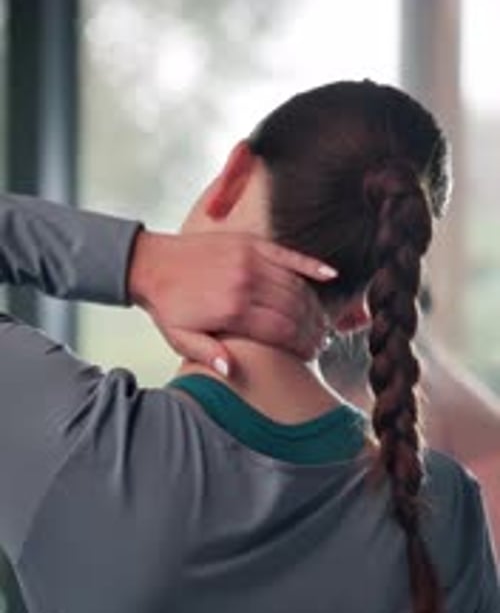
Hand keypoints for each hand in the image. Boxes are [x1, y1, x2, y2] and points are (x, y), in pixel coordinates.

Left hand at [128, 230, 336, 375]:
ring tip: (323, 321)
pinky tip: (331, 276)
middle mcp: (245, 282)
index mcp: (232, 309)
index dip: (301, 344)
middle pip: (295, 309)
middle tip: (322, 341)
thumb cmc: (168, 306)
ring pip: (297, 284)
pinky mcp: (250, 242)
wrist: (151, 264)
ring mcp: (250, 259)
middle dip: (313, 328)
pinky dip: (312, 265)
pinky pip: (289, 255)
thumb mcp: (181, 338)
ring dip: (314, 304)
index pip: (282, 330)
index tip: (311, 354)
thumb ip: (207, 354)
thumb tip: (231, 370)